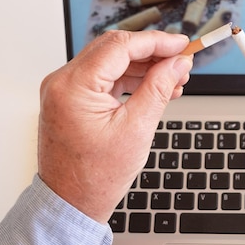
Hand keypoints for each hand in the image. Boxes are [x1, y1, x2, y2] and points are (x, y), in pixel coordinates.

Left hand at [37, 30, 191, 221]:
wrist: (71, 203)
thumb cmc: (95, 176)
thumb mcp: (137, 129)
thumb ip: (159, 88)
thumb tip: (177, 64)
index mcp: (73, 86)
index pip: (120, 46)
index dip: (156, 42)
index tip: (181, 44)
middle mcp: (62, 82)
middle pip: (114, 49)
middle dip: (152, 52)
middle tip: (181, 60)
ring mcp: (64, 90)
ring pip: (111, 61)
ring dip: (143, 66)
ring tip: (173, 78)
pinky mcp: (71, 99)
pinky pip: (104, 77)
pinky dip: (130, 79)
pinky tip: (154, 86)